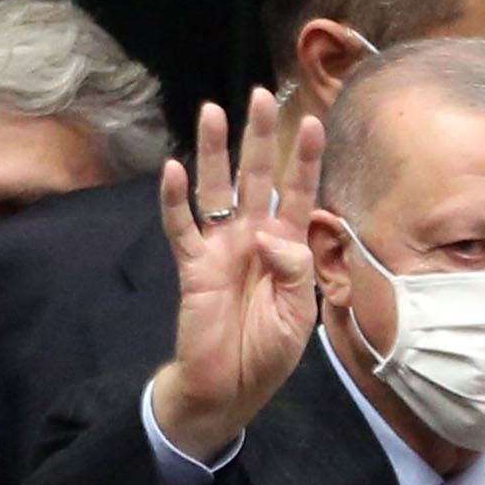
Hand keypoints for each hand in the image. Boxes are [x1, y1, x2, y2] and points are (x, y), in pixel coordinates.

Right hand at [145, 90, 325, 464]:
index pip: (299, 192)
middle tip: (262, 95)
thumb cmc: (268, 354)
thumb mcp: (299, 315)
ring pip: (217, 190)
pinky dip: (175, 201)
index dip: (305, 159)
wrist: (228, 389)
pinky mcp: (193, 266)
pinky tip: (173, 170)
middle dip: (259, 136)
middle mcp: (253, 237)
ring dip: (213, 152)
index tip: (312, 121)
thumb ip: (295, 269)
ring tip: (212, 111)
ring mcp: (221, 249)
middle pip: (257, 176)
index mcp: (287, 247)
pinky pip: (182, 228)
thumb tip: (270, 235)